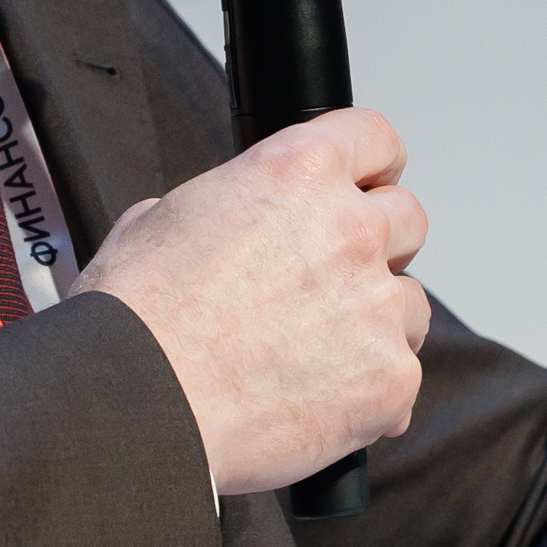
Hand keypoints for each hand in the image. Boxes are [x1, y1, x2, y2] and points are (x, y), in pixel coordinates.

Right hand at [79, 107, 429, 496]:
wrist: (140, 406)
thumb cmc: (136, 322)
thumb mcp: (158, 221)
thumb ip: (218, 207)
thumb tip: (219, 222)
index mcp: (298, 172)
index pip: (376, 140)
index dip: (371, 167)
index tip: (369, 186)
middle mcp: (350, 229)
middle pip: (407, 220)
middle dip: (377, 247)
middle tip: (330, 283)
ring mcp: (377, 306)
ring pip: (409, 305)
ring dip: (374, 324)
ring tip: (311, 357)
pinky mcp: (389, 378)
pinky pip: (401, 379)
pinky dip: (369, 394)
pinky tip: (316, 403)